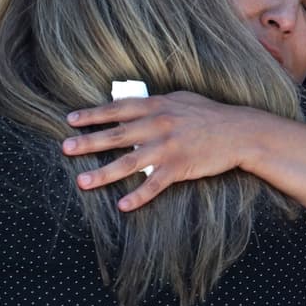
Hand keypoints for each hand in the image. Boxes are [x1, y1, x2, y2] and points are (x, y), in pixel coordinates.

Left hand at [62, 91, 259, 210]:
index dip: (92, 115)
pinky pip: (154, 184)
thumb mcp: (179, 99)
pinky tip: (122, 206)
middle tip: (65, 148)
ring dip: (103, 173)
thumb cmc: (208, 114)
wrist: (240, 131)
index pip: (116, 109)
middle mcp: (157, 125)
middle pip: (116, 135)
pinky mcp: (180, 166)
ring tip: (82, 182)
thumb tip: (130, 103)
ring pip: (129, 162)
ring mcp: (168, 147)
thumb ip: (153, 103)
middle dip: (88, 142)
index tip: (70, 121)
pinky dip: (138, 196)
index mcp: (155, 106)